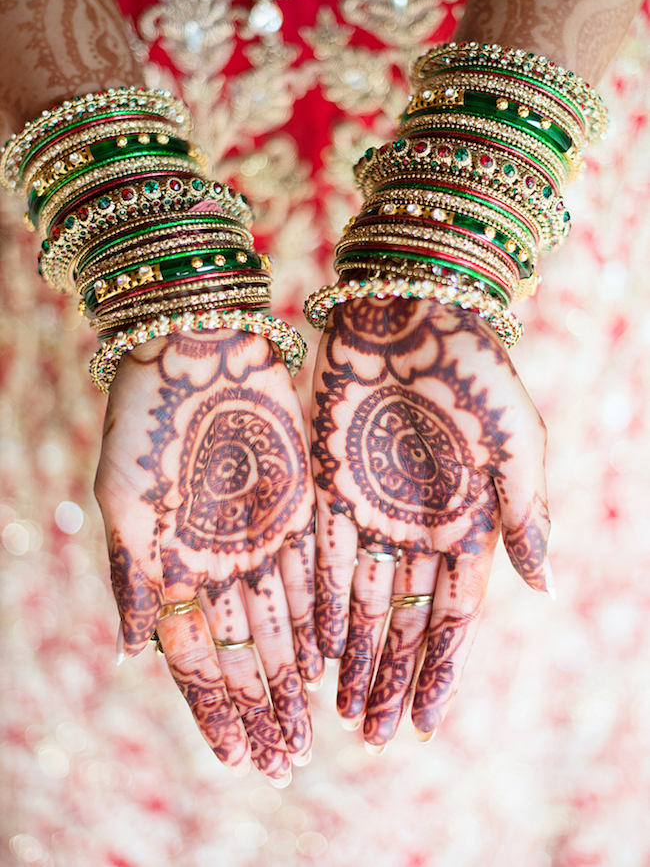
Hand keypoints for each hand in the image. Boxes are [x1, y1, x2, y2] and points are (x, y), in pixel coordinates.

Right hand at [94, 330, 321, 778]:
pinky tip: (332, 657)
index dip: (217, 709)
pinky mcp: (295, 504)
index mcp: (170, 564)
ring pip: (283, 620)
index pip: (197, 656)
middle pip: (246, 650)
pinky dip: (320, 617)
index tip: (239, 759)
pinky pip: (312, 573)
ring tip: (314, 727)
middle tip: (286, 761)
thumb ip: (132, 577)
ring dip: (295, 675)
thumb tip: (133, 656)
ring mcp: (257, 534)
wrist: (196, 346)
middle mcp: (216, 558)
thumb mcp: (126, 499)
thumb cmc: (149, 419)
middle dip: (264, 706)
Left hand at [311, 298, 549, 745]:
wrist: (408, 308)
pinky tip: (306, 647)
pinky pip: (317, 559)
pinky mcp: (325, 486)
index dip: (438, 671)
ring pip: (356, 600)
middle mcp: (415, 527)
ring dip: (349, 655)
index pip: (450, 616)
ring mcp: (369, 510)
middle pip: (399, 620)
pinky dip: (313, 604)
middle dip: (387, 678)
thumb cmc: (472, 370)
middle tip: (370, 737)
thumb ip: (526, 515)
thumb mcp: (516, 441)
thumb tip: (545, 590)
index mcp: (466, 522)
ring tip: (336, 710)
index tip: (424, 727)